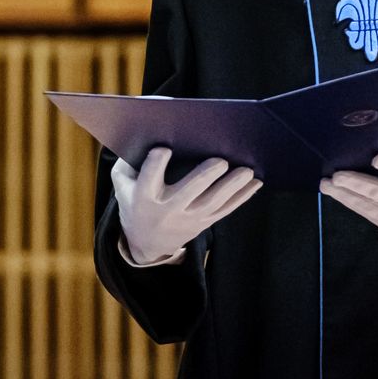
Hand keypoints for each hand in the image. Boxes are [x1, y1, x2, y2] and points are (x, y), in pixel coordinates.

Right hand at [112, 146, 260, 264]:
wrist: (146, 243)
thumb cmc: (134, 202)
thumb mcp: (122, 185)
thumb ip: (127, 164)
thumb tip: (147, 135)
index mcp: (143, 197)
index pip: (149, 178)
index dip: (156, 163)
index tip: (165, 149)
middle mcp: (166, 210)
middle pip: (188, 192)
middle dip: (205, 176)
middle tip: (221, 161)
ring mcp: (187, 219)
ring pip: (213, 202)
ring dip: (232, 186)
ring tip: (247, 171)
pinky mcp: (203, 223)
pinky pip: (225, 210)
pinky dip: (242, 197)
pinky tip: (255, 183)